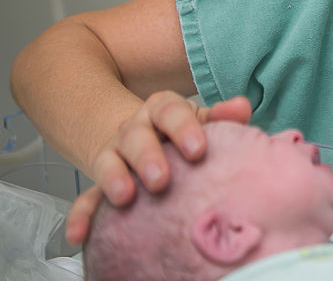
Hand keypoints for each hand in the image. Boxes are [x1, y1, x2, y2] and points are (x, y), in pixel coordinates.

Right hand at [65, 92, 250, 243]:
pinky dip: (82, 215)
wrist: (146, 136)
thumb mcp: (202, 119)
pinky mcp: (100, 182)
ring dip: (113, 179)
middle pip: (136, 136)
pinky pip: (87, 197)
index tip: (197, 149)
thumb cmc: (184, 132)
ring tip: (124, 198)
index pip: (170, 111)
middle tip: (161, 180)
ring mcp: (115, 154)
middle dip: (147, 157)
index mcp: (162, 109)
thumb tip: (241, 107)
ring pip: (108, 161)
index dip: (183, 128)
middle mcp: (135, 128)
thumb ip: (222, 116)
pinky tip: (81, 234)